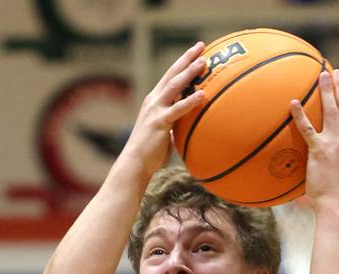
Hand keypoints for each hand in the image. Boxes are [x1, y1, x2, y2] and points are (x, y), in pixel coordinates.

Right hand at [118, 42, 206, 179]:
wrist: (134, 164)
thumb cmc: (150, 153)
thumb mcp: (164, 133)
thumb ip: (175, 125)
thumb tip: (188, 125)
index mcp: (154, 101)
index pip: (170, 77)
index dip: (182, 63)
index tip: (195, 52)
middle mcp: (153, 101)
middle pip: (172, 74)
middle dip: (187, 58)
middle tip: (201, 45)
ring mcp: (155, 110)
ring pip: (174, 86)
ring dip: (189, 73)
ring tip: (203, 62)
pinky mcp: (159, 122)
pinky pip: (177, 109)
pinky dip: (190, 101)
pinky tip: (202, 95)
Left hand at [291, 69, 338, 213]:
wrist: (337, 204)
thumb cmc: (338, 195)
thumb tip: (330, 159)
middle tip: (335, 72)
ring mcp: (335, 144)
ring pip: (331, 111)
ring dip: (326, 91)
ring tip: (321, 76)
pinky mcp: (319, 151)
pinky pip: (308, 128)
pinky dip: (300, 114)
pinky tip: (293, 103)